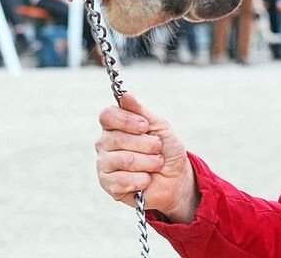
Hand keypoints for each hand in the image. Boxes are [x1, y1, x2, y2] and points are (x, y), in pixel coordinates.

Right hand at [95, 93, 198, 222]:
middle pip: (116, 138)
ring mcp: (104, 163)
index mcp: (114, 125)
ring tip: (156, 165)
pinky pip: (121, 181)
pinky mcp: (108, 184)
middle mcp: (104, 142)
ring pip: (123, 160)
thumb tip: (125, 94)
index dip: (126, 120)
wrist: (176, 179)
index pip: (107, 115)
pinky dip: (141, 180)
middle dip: (146, 145)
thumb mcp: (159, 126)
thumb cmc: (166, 149)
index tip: (145, 126)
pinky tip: (146, 179)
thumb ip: (141, 111)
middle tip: (158, 149)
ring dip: (148, 163)